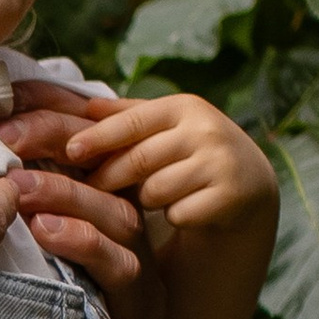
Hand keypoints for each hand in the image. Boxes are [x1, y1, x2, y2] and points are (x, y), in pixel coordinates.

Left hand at [9, 87, 276, 236]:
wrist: (247, 182)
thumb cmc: (190, 151)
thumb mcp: (162, 127)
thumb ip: (123, 117)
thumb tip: (77, 101)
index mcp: (183, 107)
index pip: (132, 123)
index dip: (99, 138)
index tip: (70, 151)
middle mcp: (205, 130)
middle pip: (139, 160)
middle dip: (109, 178)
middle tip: (89, 191)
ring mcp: (220, 163)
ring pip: (157, 191)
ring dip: (145, 200)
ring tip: (151, 199)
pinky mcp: (230, 197)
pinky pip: (179, 214)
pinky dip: (172, 216)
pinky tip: (179, 213)